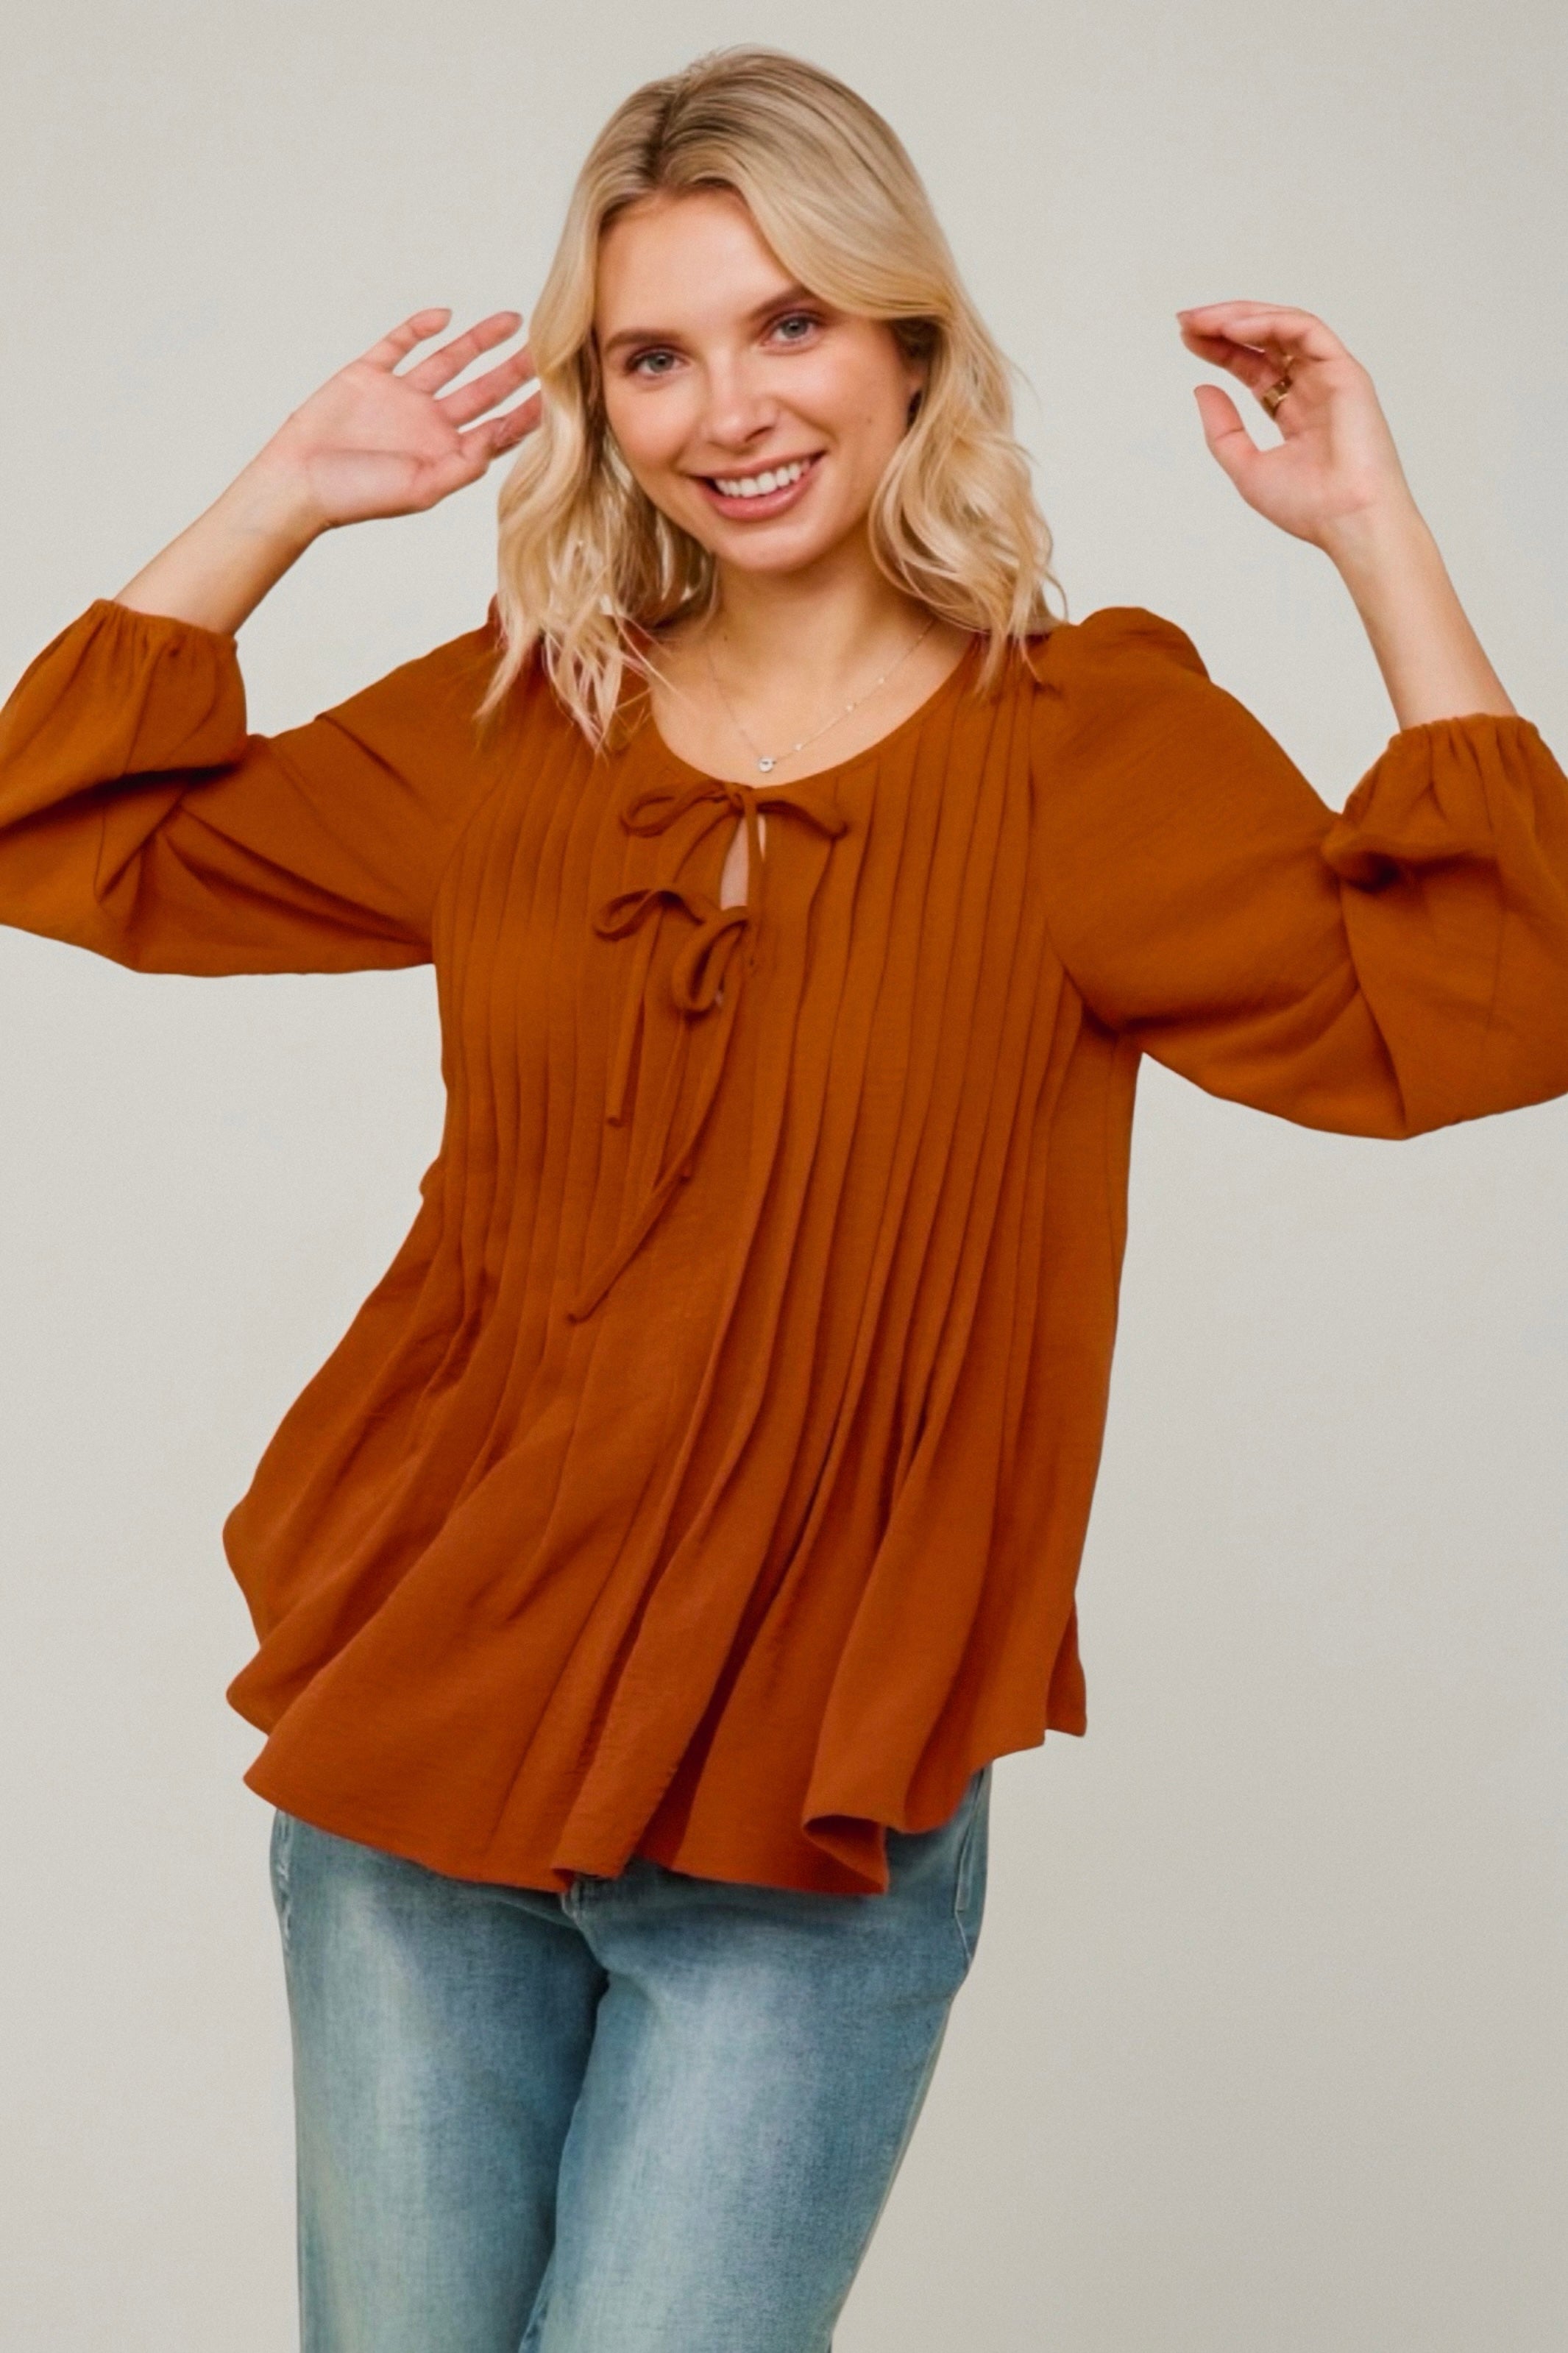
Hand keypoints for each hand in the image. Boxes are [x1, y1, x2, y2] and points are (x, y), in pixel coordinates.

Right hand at [250, 307, 540, 535]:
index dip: (530, 412)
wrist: (298, 482)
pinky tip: (445, 317)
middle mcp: (429, 423)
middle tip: (550, 348)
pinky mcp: (368, 375)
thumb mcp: (421, 488)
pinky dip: (420, 328)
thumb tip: (499, 438)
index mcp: (446, 453)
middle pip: (484, 390)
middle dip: (516, 371)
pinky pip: (399, 344)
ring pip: (450, 360)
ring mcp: (400, 397)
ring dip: (480, 341)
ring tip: (513, 321)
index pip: (499, 429)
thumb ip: (463, 465)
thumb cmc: (358, 496)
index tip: (564, 393)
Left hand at [1177, 302, 1416, 556]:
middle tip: (1185, 320)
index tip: (1186, 339)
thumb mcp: (1247, 467)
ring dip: (1241, 316)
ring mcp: (1330, 377)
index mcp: (1294, 411)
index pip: (1253, 365)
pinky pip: (1305, 330)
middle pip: (1265, 341)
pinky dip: (1269, 323)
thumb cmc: (1310, 507)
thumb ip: (1223, 430)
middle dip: (1224, 325)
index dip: (1219, 349)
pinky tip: (1233, 328)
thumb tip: (1201, 388)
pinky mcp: (1346, 371)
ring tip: (1203, 320)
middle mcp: (1313, 388)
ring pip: (1285, 326)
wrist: (1349, 521)